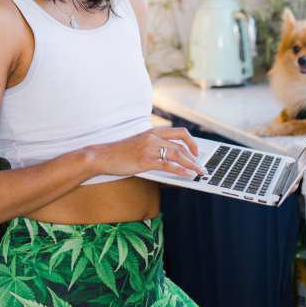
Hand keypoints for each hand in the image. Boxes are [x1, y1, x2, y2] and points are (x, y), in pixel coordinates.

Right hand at [90, 127, 206, 178]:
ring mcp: (149, 148)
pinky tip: (187, 175)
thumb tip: (170, 157)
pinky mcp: (145, 160)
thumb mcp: (140, 143)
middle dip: (195, 154)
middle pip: (182, 142)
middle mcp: (153, 137)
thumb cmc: (120, 152)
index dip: (191, 141)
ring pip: (177, 154)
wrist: (103, 156)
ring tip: (199, 172)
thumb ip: (154, 146)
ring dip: (191, 164)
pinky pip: (167, 165)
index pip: (178, 132)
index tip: (196, 151)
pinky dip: (180, 170)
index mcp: (153, 131)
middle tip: (201, 165)